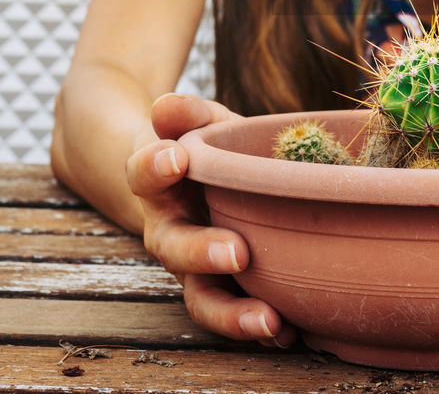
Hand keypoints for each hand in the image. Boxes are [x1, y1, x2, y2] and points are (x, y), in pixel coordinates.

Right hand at [125, 93, 296, 347]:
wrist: (196, 184)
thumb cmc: (204, 148)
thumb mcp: (198, 122)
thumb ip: (185, 113)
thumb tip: (165, 105)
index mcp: (157, 184)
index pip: (144, 173)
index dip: (154, 166)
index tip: (175, 158)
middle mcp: (170, 232)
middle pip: (173, 249)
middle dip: (202, 253)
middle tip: (236, 253)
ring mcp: (196, 268)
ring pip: (203, 299)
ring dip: (233, 314)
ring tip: (270, 321)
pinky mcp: (226, 290)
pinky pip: (238, 313)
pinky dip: (262, 329)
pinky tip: (293, 332)